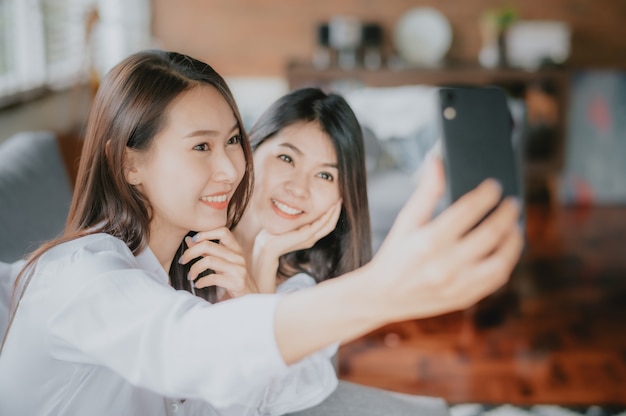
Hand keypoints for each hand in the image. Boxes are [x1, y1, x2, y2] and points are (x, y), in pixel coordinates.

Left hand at [179, 227, 257, 299]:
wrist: (249, 296)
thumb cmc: (233, 277)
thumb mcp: (220, 262)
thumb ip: (206, 251)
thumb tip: (189, 239)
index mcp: (236, 249)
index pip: (222, 231)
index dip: (206, 233)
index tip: (193, 240)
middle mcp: (238, 257)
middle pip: (209, 246)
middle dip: (191, 252)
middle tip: (183, 260)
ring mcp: (238, 269)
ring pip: (209, 261)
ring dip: (194, 268)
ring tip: (190, 275)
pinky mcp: (236, 282)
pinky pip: (213, 278)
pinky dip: (201, 281)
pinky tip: (198, 284)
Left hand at [251, 201, 341, 292]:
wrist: (266, 248)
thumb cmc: (273, 236)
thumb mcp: (287, 226)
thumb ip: (295, 221)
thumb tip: (296, 208)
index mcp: (308, 237)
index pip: (326, 225)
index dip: (332, 214)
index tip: (335, 201)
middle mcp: (311, 238)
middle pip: (330, 224)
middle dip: (336, 211)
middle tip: (341, 199)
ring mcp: (309, 238)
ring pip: (328, 225)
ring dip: (334, 212)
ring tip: (338, 201)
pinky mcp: (305, 236)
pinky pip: (320, 225)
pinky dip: (327, 216)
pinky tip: (330, 208)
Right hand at [369, 156, 523, 321]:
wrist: (383, 296)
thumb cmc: (395, 253)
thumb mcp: (406, 221)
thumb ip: (426, 191)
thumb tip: (437, 161)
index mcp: (427, 241)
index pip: (468, 210)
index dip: (486, 194)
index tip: (495, 185)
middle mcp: (444, 265)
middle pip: (490, 233)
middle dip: (507, 213)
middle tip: (513, 202)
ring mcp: (456, 285)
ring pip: (501, 260)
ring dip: (513, 239)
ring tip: (514, 226)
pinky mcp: (464, 298)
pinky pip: (496, 279)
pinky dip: (506, 261)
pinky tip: (505, 249)